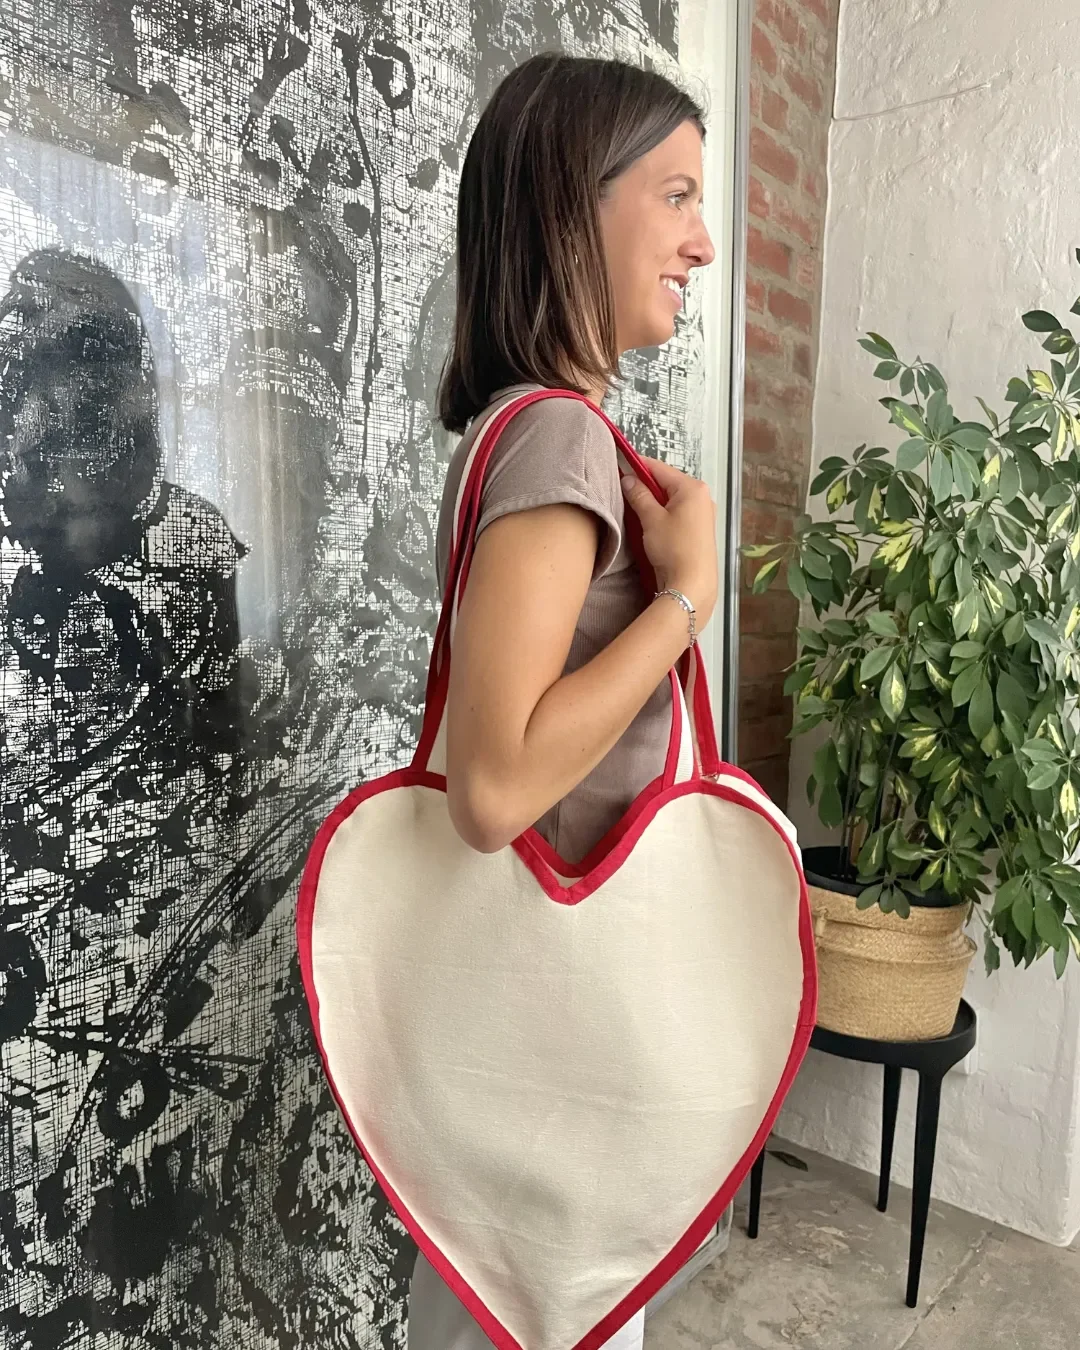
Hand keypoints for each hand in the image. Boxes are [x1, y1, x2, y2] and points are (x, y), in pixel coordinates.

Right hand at [621, 459, 718, 626]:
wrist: (692, 583)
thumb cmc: (674, 548)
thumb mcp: (651, 519)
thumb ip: (639, 495)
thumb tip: (628, 479)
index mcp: (692, 488)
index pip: (659, 468)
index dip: (637, 466)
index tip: (619, 465)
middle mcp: (701, 496)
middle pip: (666, 483)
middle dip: (644, 486)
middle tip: (621, 490)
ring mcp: (702, 513)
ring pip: (670, 500)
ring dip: (652, 502)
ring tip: (632, 508)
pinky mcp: (698, 529)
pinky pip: (676, 513)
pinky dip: (661, 514)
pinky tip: (647, 522)